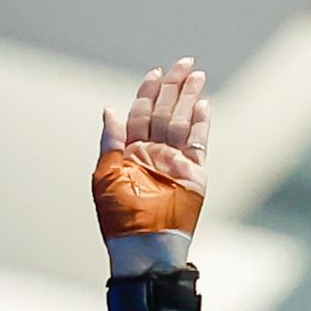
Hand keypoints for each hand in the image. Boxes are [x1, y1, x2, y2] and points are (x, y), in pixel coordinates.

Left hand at [91, 57, 209, 241]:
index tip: (156, 73)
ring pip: (184, 123)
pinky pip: (199, 145)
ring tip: (197, 76)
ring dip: (190, 99)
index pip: (142, 114)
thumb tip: (110, 109)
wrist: (144, 247)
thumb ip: (111, 140)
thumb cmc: (119, 217)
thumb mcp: (106, 174)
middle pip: (166, 112)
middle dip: (174, 87)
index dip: (148, 92)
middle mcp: (154, 154)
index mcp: (131, 153)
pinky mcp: (194, 177)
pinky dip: (202, 125)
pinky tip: (204, 105)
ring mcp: (175, 165)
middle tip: (184, 63)